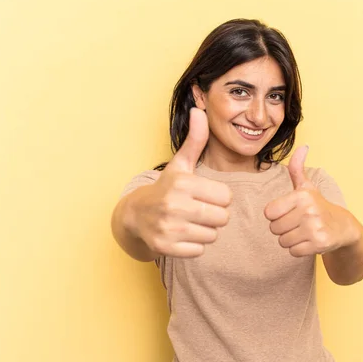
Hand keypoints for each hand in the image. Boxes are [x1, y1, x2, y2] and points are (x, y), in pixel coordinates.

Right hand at [127, 108, 231, 257]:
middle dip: (215, 215)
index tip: (204, 195)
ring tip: (189, 221)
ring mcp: (169, 227)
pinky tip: (182, 234)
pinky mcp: (165, 246)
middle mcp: (174, 204)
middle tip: (198, 210)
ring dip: (205, 231)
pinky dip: (194, 245)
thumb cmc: (167, 188)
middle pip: (222, 218)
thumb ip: (195, 140)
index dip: (219, 197)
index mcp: (183, 182)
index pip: (227, 197)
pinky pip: (199, 250)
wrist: (135, 214)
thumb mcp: (181, 164)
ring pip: (212, 235)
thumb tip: (199, 110)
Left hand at [264, 146, 356, 256]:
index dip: (276, 215)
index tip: (289, 212)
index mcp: (301, 195)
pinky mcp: (319, 244)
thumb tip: (302, 146)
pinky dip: (299, 250)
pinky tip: (309, 241)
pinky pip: (293, 252)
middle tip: (298, 224)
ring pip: (282, 241)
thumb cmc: (319, 206)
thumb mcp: (307, 187)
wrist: (344, 227)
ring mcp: (314, 228)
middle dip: (283, 229)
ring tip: (304, 232)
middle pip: (274, 228)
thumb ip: (297, 168)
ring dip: (290, 240)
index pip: (269, 213)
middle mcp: (308, 210)